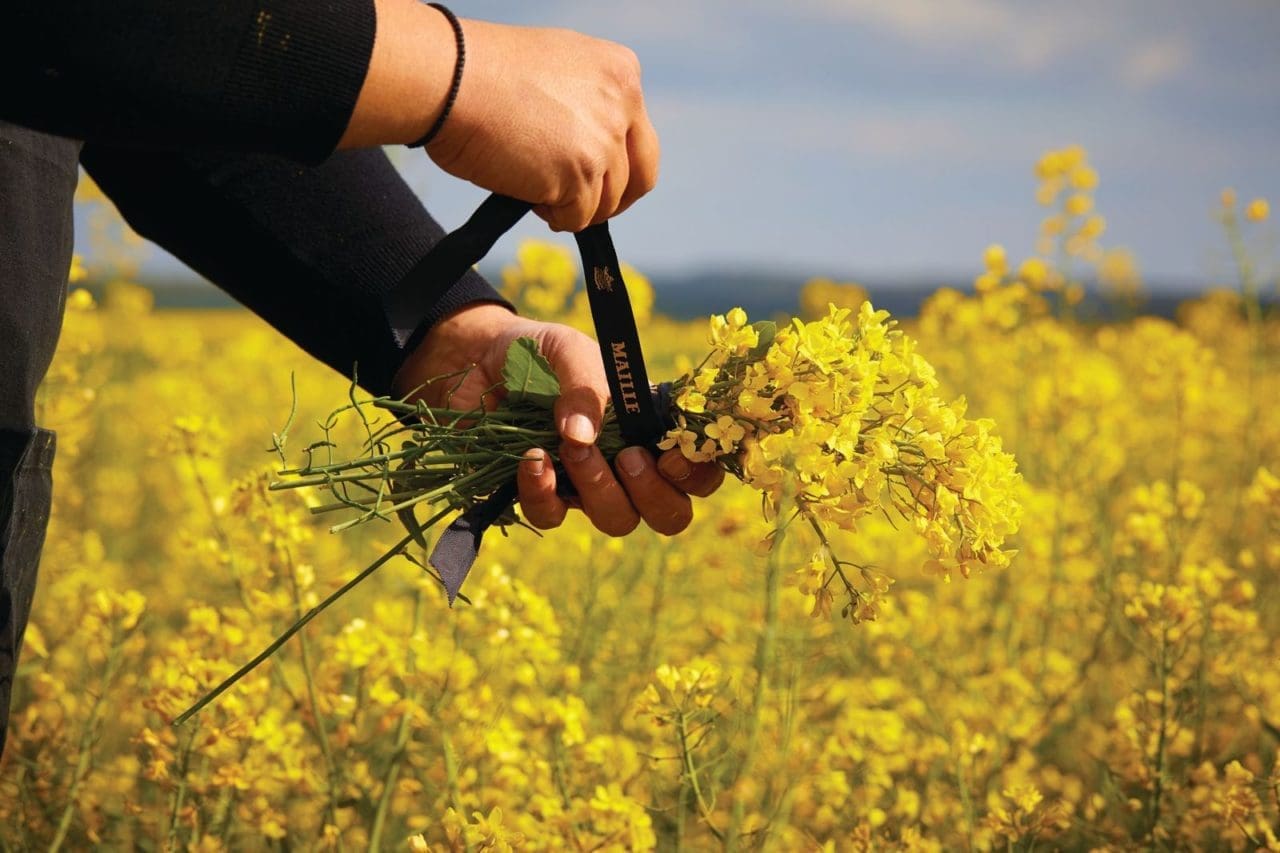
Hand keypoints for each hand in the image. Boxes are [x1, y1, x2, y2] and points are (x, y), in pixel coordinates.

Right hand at [342, 0, 658, 232]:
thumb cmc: (482, 74)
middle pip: (638, 178)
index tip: (597, 181)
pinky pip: (577, 218)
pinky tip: (528, 195)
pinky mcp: (579, 176)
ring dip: (573, 207)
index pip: (640, 139)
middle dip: (613, 200)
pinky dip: (554, 217)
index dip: (619, 168)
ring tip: (533, 189)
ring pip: (605, 203)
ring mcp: (603, 142)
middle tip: (581, 208)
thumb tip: (595, 150)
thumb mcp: (556, 70)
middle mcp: (622, 104)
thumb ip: (588, 102)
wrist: (448, 79)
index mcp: (621, 72)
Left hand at [392, 304, 722, 535]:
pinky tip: (531, 458)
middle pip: (670, 513)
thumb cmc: (537, 349)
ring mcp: (587, 484)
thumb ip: (586, 384)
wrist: (475, 358)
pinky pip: (553, 515)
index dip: (699, 474)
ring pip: (618, 520)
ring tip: (572, 449)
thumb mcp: (569, 349)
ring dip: (600, 490)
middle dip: (655, 495)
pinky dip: (543, 491)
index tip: (673, 456)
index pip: (700, 468)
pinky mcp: (541, 495)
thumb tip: (582, 436)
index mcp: (652, 425)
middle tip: (629, 458)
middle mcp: (628, 462)